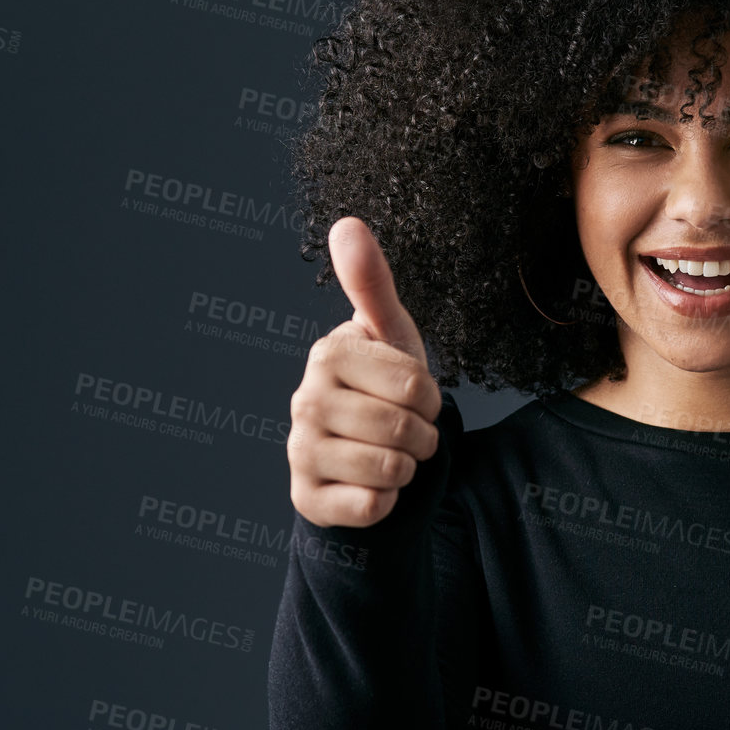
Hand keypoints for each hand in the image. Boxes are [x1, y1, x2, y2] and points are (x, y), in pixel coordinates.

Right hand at [287, 216, 442, 527]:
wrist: (367, 458)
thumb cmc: (382, 389)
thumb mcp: (388, 335)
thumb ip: (371, 282)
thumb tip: (347, 222)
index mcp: (327, 354)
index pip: (415, 384)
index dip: (431, 397)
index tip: (415, 396)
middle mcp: (303, 400)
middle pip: (404, 427)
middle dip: (424, 436)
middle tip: (409, 431)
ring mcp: (299, 452)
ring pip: (390, 468)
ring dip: (408, 468)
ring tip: (393, 456)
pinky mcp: (306, 499)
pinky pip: (372, 506)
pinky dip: (387, 502)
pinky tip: (370, 487)